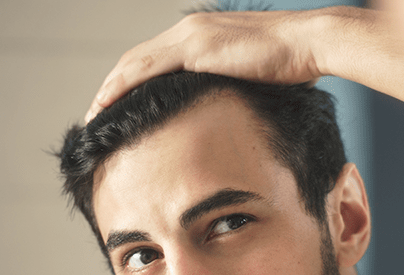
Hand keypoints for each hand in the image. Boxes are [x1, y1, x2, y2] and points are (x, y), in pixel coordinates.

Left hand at [85, 8, 328, 121]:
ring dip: (109, 88)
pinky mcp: (196, 49)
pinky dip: (123, 86)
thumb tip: (229, 111)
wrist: (309, 43)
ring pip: (135, 63)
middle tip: (96, 113)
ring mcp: (191, 37)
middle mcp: (190, 30)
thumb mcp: (255, 77)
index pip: (155, 59)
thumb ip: (234, 87)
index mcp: (201, 35)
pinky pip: (147, 70)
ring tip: (94, 114)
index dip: (131, 82)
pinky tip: (108, 103)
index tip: (118, 106)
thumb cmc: (293, 63)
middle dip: (112, 86)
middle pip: (137, 59)